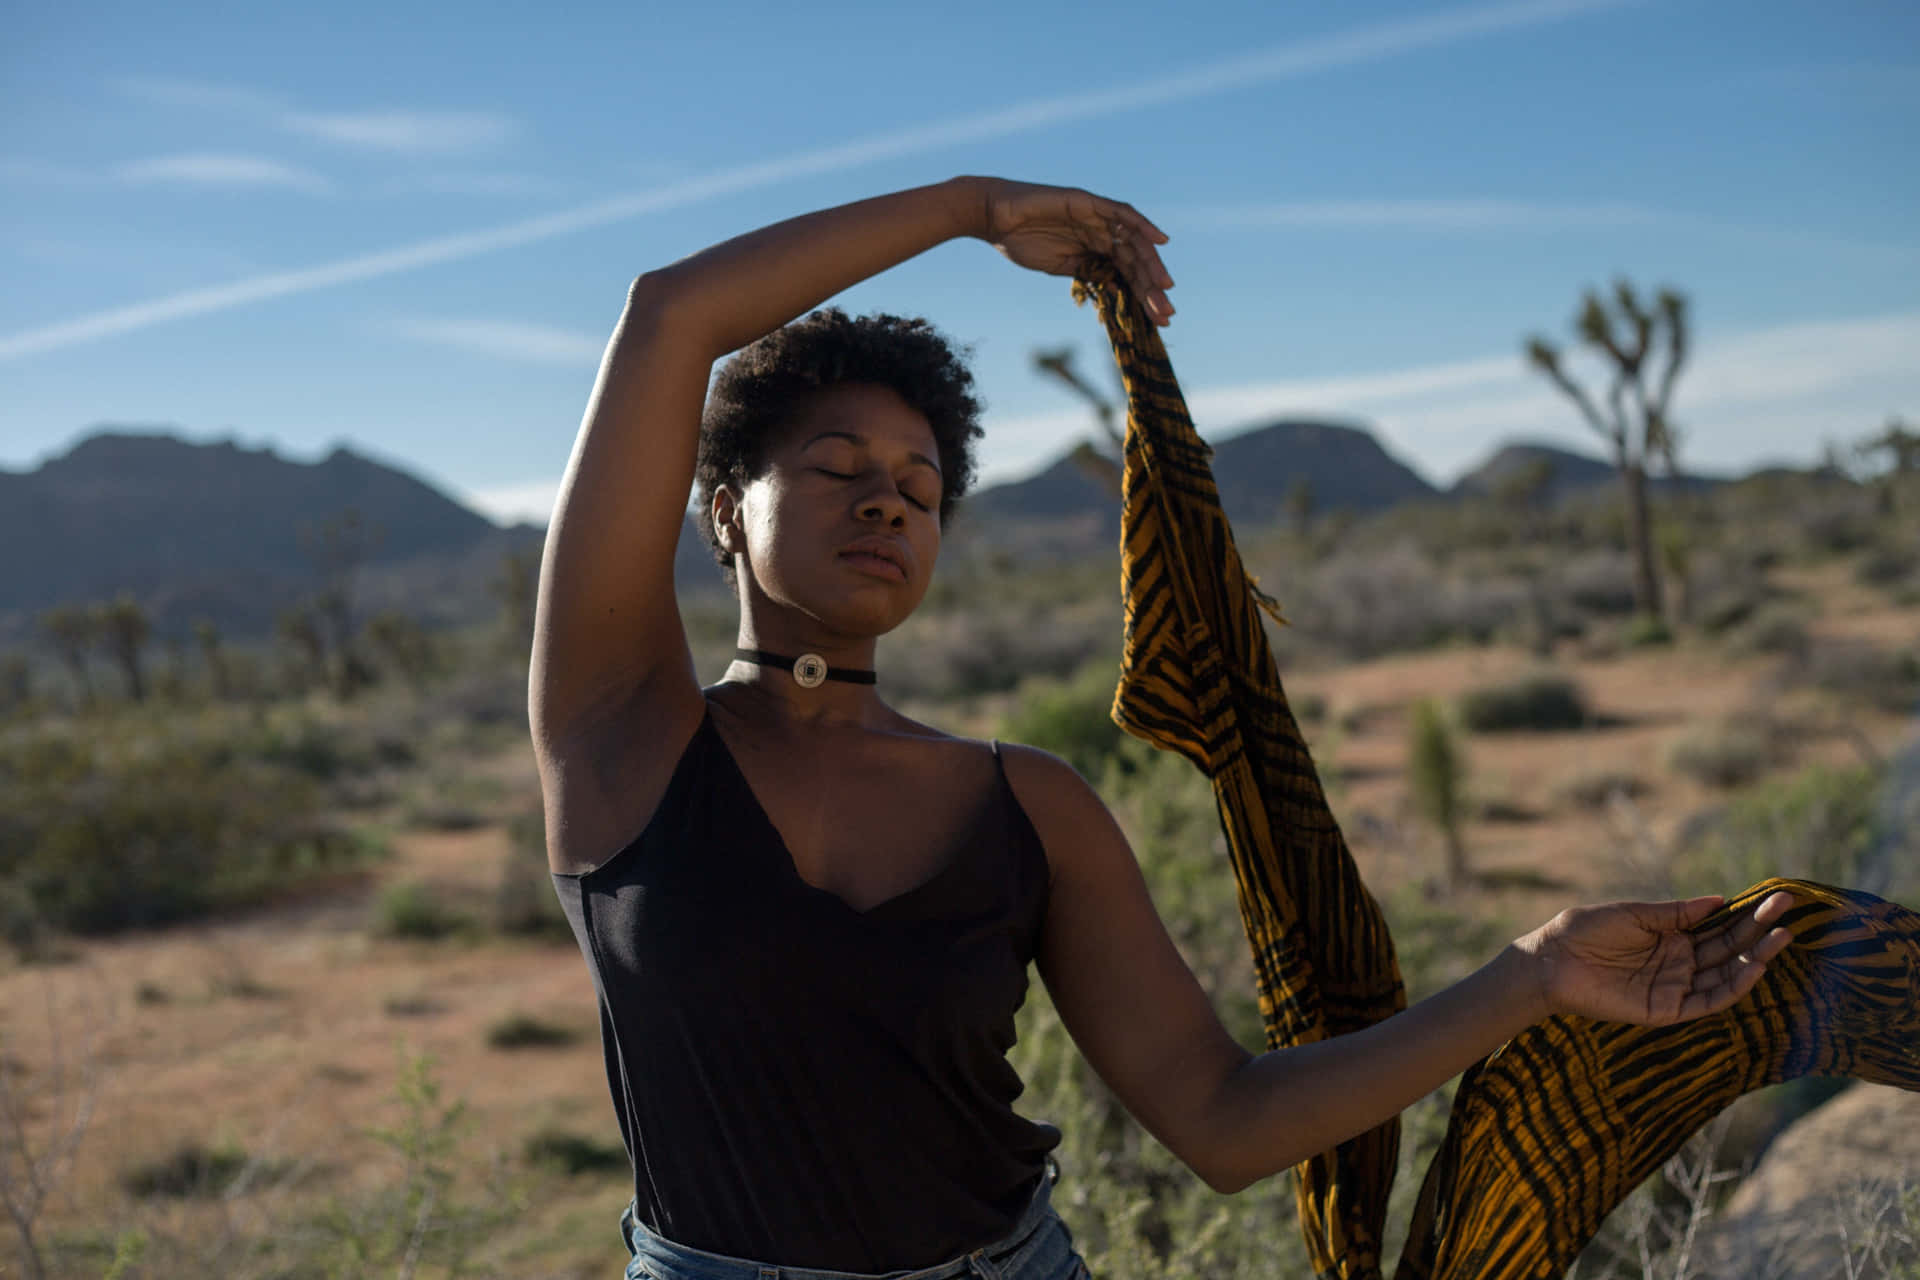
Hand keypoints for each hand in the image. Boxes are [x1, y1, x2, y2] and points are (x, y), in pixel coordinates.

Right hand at [972, 178, 1174, 324]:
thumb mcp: (1060, 267)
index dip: (1143, 297)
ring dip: (1151, 263)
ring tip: (1164, 287)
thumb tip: (1118, 290)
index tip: (1159, 320)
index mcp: (1094, 250)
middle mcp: (1100, 232)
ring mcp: (1096, 216)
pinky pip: (1121, 213)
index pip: (1126, 275)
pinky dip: (1142, 225)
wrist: (995, 219)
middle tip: (1167, 312)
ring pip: (1133, 240)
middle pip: (1134, 261)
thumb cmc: (1020, 242)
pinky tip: (1159, 241)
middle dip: (1151, 288)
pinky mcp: (1089, 202)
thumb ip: (1088, 273)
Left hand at [1516, 891, 1796, 1025]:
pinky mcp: (1667, 1009)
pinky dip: (1732, 986)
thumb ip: (1676, 912)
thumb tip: (1720, 901)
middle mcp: (1679, 962)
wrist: (1550, 959)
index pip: (1719, 926)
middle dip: (1759, 932)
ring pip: (1725, 975)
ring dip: (1755, 958)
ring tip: (1781, 937)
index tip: (1777, 898)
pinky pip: (1707, 1000)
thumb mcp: (1635, 914)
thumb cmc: (1585, 930)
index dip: (1748, 914)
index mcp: (1671, 936)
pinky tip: (1753, 967)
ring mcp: (1675, 986)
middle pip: (1729, 948)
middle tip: (1789, 912)